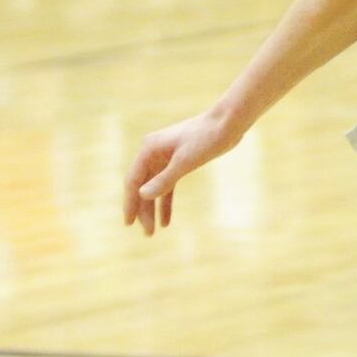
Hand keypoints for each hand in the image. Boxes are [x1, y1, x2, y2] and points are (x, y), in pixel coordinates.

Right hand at [123, 109, 237, 235]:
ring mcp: (165, 157)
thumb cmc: (207, 138)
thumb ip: (165, 179)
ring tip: (153, 231)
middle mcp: (153, 152)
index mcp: (149, 148)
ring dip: (153, 208)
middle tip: (147, 233)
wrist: (228, 123)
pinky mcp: (178, 161)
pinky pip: (167, 185)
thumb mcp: (185, 161)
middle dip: (143, 210)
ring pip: (154, 188)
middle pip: (142, 186)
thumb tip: (142, 195)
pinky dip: (166, 202)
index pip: (133, 180)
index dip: (129, 203)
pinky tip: (166, 220)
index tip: (128, 224)